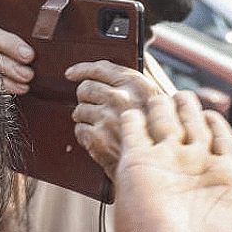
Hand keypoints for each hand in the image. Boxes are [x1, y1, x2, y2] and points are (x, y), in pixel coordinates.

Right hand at [0, 0, 34, 94]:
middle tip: (30, 56)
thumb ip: (43, 22)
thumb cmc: (34, 50)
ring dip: (9, 69)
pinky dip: (7, 86)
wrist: (29, 79)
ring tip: (29, 76)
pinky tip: (22, 88)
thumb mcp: (34, 35)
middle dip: (9, 46)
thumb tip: (68, 3)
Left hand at [68, 60, 165, 177]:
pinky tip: (100, 139)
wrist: (159, 167)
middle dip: (85, 97)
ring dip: (86, 118)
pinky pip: (79, 130)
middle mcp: (121, 98)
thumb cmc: (159, 134)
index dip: (82, 70)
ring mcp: (107, 118)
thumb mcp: (158, 100)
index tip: (71, 73)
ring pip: (79, 110)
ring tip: (101, 126)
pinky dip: (86, 135)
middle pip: (85, 88)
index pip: (100, 69)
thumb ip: (139, 80)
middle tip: (93, 106)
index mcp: (137, 85)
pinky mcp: (98, 138)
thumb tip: (118, 64)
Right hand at [110, 93, 231, 231]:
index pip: (221, 143)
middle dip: (187, 112)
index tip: (212, 113)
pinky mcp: (135, 168)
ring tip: (161, 95)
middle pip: (190, 130)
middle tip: (183, 95)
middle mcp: (194, 172)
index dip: (217, 127)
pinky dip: (132, 118)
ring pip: (162, 126)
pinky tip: (133, 107)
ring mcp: (164, 168)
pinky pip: (132, 133)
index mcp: (226, 181)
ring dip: (161, 110)